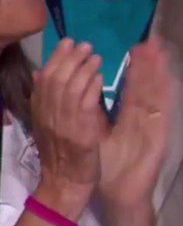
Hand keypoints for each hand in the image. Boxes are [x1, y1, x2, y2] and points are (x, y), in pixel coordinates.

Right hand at [31, 39, 106, 199]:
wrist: (66, 183)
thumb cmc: (61, 152)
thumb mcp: (46, 124)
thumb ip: (44, 100)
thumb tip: (38, 74)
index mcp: (39, 112)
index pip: (44, 78)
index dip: (56, 58)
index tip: (69, 42)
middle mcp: (48, 116)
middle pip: (56, 79)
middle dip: (72, 58)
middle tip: (87, 45)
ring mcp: (63, 125)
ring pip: (71, 89)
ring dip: (84, 69)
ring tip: (97, 57)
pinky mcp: (81, 134)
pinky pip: (85, 106)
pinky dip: (92, 89)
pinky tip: (100, 78)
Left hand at [98, 38, 175, 207]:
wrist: (122, 194)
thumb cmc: (109, 169)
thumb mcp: (95, 136)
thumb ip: (94, 113)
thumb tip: (85, 87)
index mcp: (128, 118)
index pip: (132, 87)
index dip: (135, 68)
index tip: (136, 47)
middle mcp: (143, 118)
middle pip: (148, 85)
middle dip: (150, 63)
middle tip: (153, 40)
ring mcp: (153, 125)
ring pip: (157, 93)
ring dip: (159, 72)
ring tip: (160, 50)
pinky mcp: (160, 134)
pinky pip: (163, 111)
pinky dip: (166, 94)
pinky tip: (168, 77)